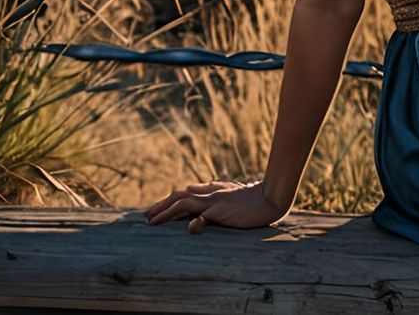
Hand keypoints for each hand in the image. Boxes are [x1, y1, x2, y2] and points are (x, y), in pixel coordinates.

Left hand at [143, 179, 288, 231]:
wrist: (272, 197)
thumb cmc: (254, 199)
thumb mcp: (231, 194)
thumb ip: (214, 192)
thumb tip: (195, 192)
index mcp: (212, 189)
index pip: (185, 193)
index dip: (169, 201)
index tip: (156, 210)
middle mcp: (210, 193)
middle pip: (179, 196)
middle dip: (161, 206)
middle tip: (146, 217)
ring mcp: (215, 201)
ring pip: (184, 203)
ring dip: (166, 212)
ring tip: (152, 222)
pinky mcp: (222, 211)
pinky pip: (203, 216)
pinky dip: (194, 221)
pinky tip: (188, 228)